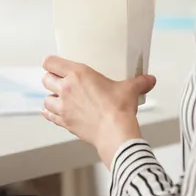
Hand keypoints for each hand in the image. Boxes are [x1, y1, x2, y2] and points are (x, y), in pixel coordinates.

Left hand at [41, 56, 156, 166]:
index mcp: (78, 74)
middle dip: (51, 79)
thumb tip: (150, 80)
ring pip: (46, 98)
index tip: (54, 64)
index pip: (51, 62)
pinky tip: (52, 112)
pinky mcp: (64, 122)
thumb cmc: (119, 109)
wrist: (115, 133)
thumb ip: (140, 82)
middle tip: (60, 81)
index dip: (51, 62)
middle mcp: (66, 89)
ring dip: (51, 97)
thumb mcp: (130, 89)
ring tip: (60, 98)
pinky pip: (49, 116)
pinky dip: (49, 113)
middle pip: (45, 79)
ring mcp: (63, 107)